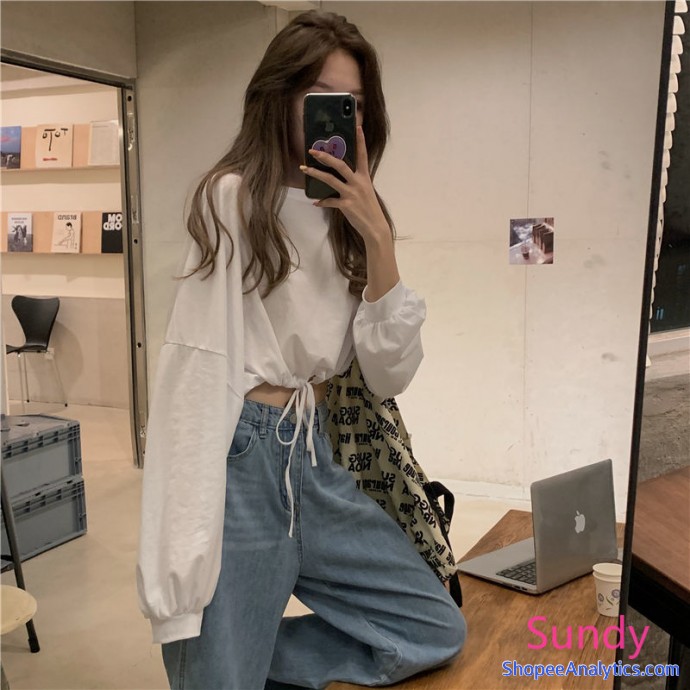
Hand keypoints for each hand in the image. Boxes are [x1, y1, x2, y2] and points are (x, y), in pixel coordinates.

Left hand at [300, 126, 390, 243]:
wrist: (375, 227)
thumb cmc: (369, 209)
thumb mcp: (366, 192)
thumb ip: (355, 182)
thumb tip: (341, 177)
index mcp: (364, 177)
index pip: (363, 155)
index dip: (360, 141)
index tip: (357, 126)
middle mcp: (358, 183)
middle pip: (340, 165)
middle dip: (326, 156)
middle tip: (313, 150)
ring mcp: (352, 194)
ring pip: (331, 180)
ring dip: (316, 173)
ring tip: (304, 169)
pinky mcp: (346, 205)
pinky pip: (330, 201)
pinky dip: (322, 202)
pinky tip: (315, 202)